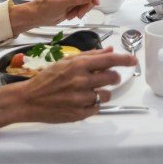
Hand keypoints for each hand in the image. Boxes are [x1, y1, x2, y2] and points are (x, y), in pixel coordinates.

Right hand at [0, 49, 137, 128]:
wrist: (28, 100)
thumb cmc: (46, 79)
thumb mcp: (67, 61)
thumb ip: (90, 55)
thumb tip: (110, 50)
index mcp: (78, 65)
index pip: (109, 60)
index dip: (125, 59)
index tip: (133, 60)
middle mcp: (81, 81)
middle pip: (112, 78)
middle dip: (113, 77)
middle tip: (107, 78)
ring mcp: (81, 99)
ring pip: (106, 95)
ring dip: (102, 92)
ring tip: (88, 91)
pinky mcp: (79, 114)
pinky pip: (97, 108)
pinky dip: (92, 104)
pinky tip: (81, 101)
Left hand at [11, 0, 100, 33]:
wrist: (42, 16)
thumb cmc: (46, 8)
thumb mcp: (60, 4)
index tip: (95, 2)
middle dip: (86, 3)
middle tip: (79, 13)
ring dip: (84, 7)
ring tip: (73, 14)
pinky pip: (88, 1)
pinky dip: (83, 9)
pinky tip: (73, 13)